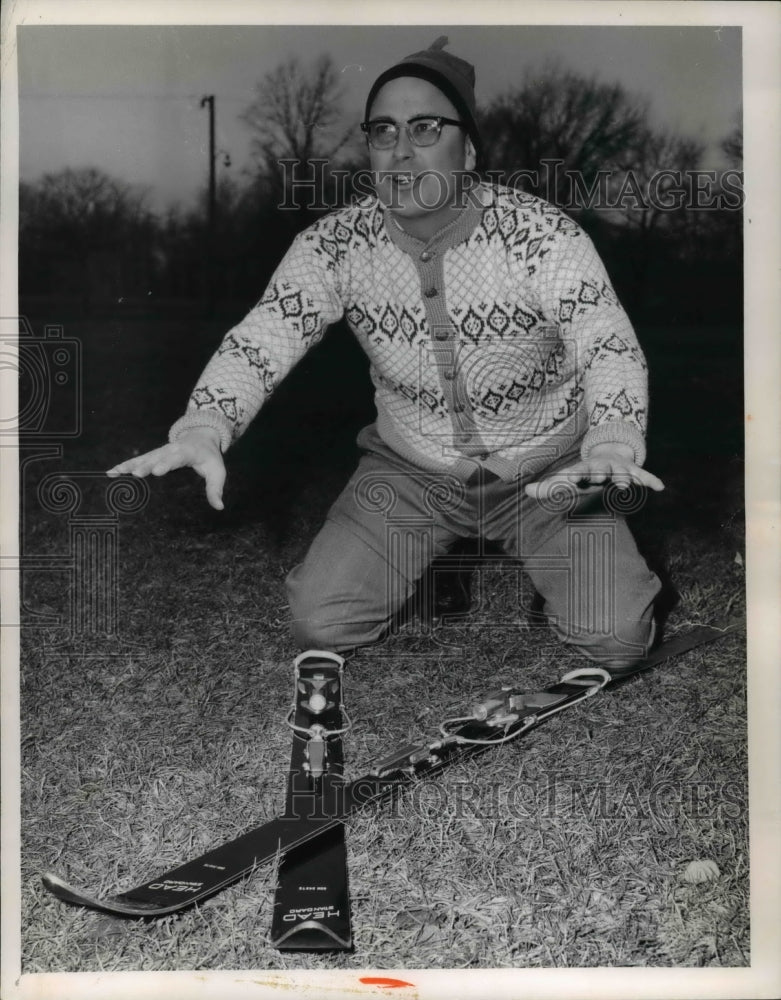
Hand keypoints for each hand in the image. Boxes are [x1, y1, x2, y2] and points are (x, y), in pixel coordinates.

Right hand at [106, 427, 226, 509]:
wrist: (200, 436)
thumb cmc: (209, 457)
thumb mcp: (217, 471)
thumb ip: (216, 489)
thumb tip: (219, 507)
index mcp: (187, 452)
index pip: (177, 458)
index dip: (167, 464)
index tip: (157, 471)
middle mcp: (170, 450)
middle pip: (156, 458)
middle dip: (146, 465)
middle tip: (136, 475)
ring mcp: (159, 451)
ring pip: (143, 458)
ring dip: (130, 466)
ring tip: (116, 473)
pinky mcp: (152, 455)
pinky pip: (136, 459)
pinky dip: (124, 465)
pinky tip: (111, 473)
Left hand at [524, 443, 663, 500]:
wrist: (611, 454)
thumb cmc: (586, 473)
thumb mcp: (569, 479)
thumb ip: (549, 487)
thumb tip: (527, 491)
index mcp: (586, 469)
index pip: (578, 473)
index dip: (575, 477)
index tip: (571, 480)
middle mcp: (603, 467)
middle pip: (602, 470)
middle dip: (601, 473)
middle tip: (599, 479)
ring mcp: (620, 468)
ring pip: (623, 473)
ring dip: (625, 478)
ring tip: (626, 486)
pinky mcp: (634, 472)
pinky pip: (644, 476)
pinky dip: (651, 480)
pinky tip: (660, 487)